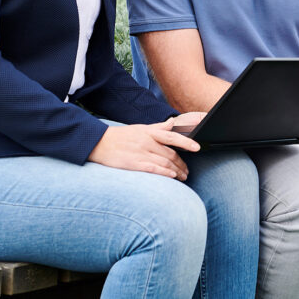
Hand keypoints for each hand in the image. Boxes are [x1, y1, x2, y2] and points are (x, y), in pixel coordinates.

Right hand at [87, 117, 201, 179]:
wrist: (100, 143)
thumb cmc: (122, 136)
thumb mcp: (141, 128)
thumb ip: (159, 127)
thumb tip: (173, 121)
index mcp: (150, 132)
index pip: (173, 136)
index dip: (187, 142)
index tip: (198, 148)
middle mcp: (148, 142)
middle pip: (171, 154)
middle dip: (182, 164)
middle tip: (187, 172)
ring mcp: (141, 153)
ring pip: (164, 162)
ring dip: (176, 171)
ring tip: (182, 177)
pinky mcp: (134, 163)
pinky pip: (153, 168)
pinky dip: (164, 173)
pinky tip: (172, 176)